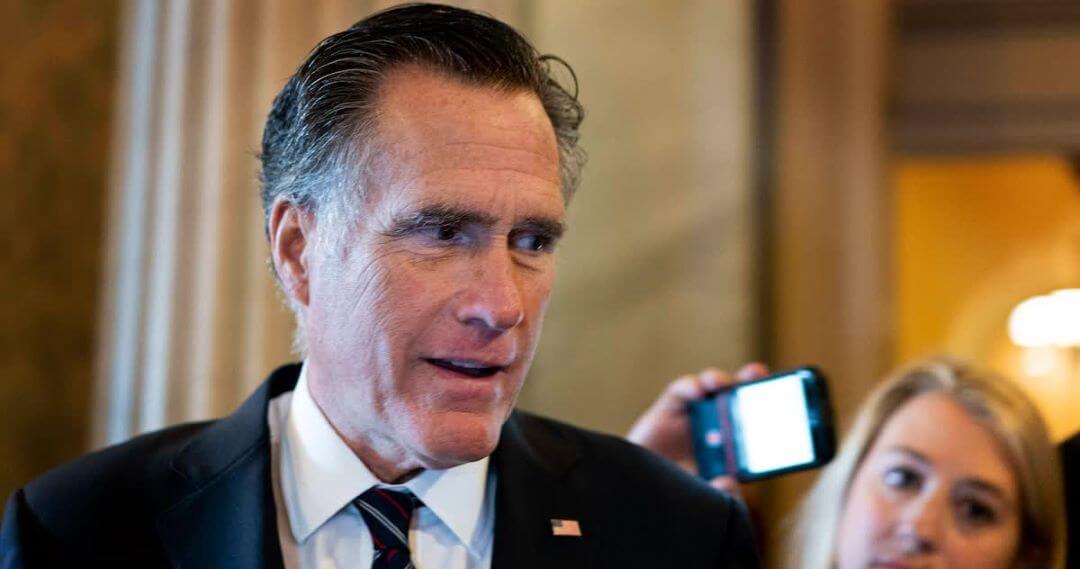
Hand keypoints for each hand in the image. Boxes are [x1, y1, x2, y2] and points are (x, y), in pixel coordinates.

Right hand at [627, 363, 768, 497]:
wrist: (644, 489)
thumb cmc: (681, 491)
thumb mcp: (708, 499)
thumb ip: (724, 496)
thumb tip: (729, 481)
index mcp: (734, 442)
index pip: (757, 418)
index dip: (770, 404)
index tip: (784, 396)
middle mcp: (717, 422)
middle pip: (738, 394)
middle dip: (749, 380)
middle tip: (757, 373)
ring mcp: (694, 413)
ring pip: (711, 386)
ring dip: (718, 379)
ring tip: (720, 383)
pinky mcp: (669, 408)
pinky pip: (681, 390)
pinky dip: (690, 386)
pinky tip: (696, 392)